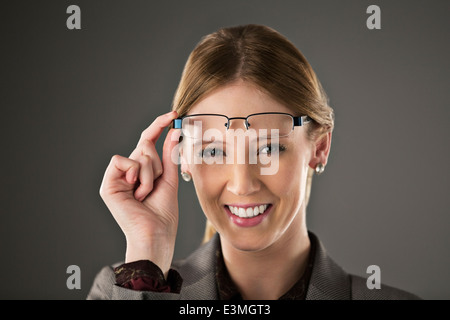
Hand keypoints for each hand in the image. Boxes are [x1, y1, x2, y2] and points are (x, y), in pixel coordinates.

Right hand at [99, 111, 180, 276]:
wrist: (156, 234)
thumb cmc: (164, 213)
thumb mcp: (169, 179)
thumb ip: (169, 155)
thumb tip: (174, 131)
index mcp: (141, 171)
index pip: (148, 142)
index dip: (159, 126)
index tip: (173, 114)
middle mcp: (127, 172)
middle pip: (145, 146)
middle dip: (158, 164)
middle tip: (155, 186)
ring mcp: (117, 178)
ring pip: (138, 154)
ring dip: (150, 174)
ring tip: (146, 194)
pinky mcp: (108, 184)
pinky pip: (123, 160)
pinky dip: (136, 175)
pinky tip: (136, 192)